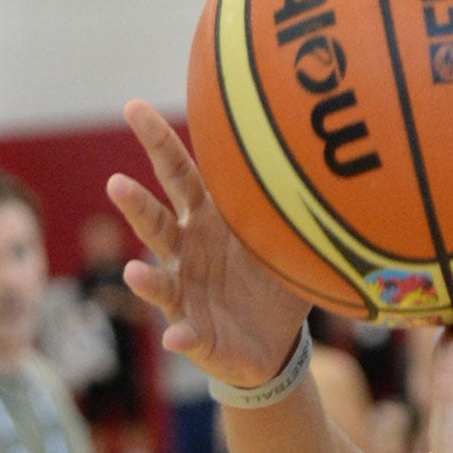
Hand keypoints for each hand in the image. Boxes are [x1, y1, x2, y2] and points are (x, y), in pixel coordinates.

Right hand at [108, 100, 312, 388]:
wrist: (274, 345)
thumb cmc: (274, 281)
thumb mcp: (289, 241)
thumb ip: (297, 208)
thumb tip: (337, 167)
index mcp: (208, 219)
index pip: (178, 173)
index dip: (157, 142)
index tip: (133, 107)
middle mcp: (186, 253)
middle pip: (157, 222)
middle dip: (136, 204)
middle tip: (116, 183)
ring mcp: (184, 295)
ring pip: (159, 280)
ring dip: (146, 278)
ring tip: (133, 272)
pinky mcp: (193, 335)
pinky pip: (186, 335)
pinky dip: (181, 336)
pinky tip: (176, 338)